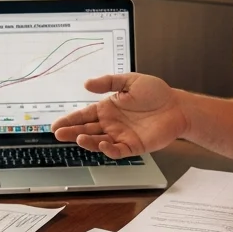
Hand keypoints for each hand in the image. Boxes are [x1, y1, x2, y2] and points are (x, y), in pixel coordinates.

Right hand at [50, 73, 187, 157]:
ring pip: (98, 141)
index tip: (55, 125)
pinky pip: (117, 150)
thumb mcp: (130, 81)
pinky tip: (101, 143)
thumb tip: (86, 84)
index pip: (84, 115)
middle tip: (58, 134)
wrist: (177, 106)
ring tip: (78, 138)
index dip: (69, 120)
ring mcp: (121, 136)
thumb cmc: (156, 93)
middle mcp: (111, 124)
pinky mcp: (133, 146)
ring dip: (87, 141)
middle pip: (86, 129)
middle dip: (71, 132)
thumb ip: (109, 82)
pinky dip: (108, 149)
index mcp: (108, 108)